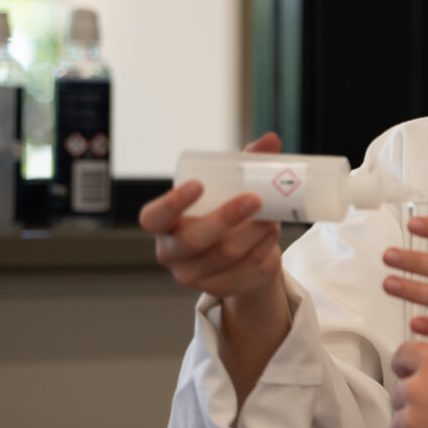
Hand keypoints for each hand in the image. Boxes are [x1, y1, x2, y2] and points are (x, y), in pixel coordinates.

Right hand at [139, 133, 284, 299]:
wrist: (244, 256)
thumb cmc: (228, 213)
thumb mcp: (232, 187)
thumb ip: (247, 162)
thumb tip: (271, 139)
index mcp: (163, 224)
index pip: (153, 218)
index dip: (171, 203)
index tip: (198, 185)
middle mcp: (170, 252)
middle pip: (194, 239)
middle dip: (227, 217)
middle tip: (256, 198)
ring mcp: (192, 275)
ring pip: (225, 255)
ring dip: (253, 233)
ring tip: (273, 216)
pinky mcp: (217, 288)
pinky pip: (242, 271)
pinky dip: (261, 250)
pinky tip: (271, 235)